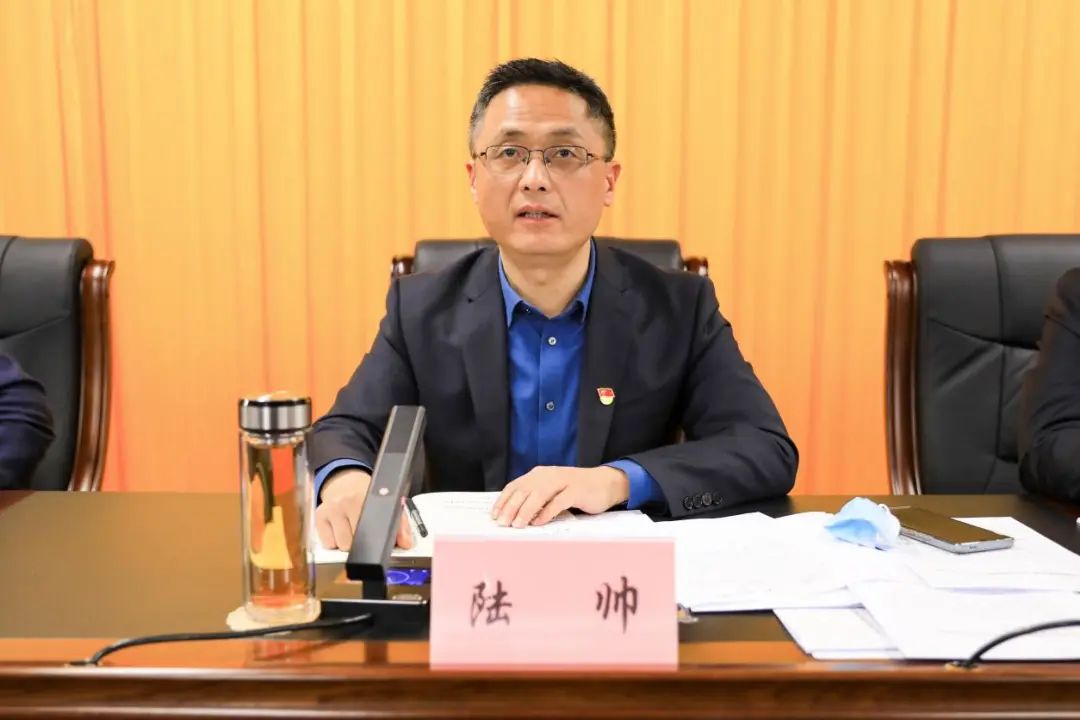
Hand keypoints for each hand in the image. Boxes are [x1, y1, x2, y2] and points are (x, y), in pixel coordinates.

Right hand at [315, 469, 413, 549]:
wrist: (344, 482)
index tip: (384, 545)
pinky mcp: (320, 516)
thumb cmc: (367, 498)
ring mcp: (332, 509)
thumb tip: (406, 543)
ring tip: (352, 531)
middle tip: (366, 533)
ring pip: (342, 545)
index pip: (376, 527)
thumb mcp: (389, 504)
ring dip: (348, 544)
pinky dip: (334, 542)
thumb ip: (401, 524)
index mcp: (368, 498)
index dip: (380, 539)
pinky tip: (340, 530)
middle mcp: (348, 501)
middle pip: (358, 541)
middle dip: (364, 543)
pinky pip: (328, 544)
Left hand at [491, 466, 629, 527]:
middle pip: (524, 490)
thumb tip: (513, 515)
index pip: (515, 486)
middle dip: (511, 507)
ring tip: (517, 524)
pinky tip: (538, 522)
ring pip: (539, 495)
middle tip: (502, 523)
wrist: (605, 483)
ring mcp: (563, 481)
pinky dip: (547, 512)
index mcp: (539, 474)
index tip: (494, 515)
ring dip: (526, 510)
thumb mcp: (552, 490)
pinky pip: (558, 501)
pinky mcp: (576, 490)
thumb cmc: (575, 490)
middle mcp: (548, 475)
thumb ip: (535, 498)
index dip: (503, 500)